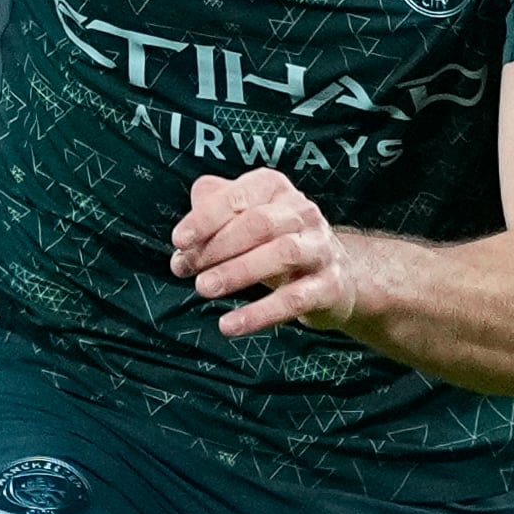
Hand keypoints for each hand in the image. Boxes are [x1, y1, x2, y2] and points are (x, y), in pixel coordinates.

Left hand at [170, 169, 356, 340]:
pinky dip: (259, 314)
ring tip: (204, 288)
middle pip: (259, 223)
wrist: (335, 274)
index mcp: (274, 189)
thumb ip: (209, 216)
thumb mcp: (242, 218)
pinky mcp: (328, 286)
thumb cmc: (272, 241)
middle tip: (185, 269)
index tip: (179, 241)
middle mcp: (302, 213)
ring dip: (237, 272)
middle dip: (217, 247)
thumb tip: (183, 241)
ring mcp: (319, 248)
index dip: (205, 218)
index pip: (238, 196)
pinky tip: (229, 325)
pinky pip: (293, 299)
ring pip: (281, 254)